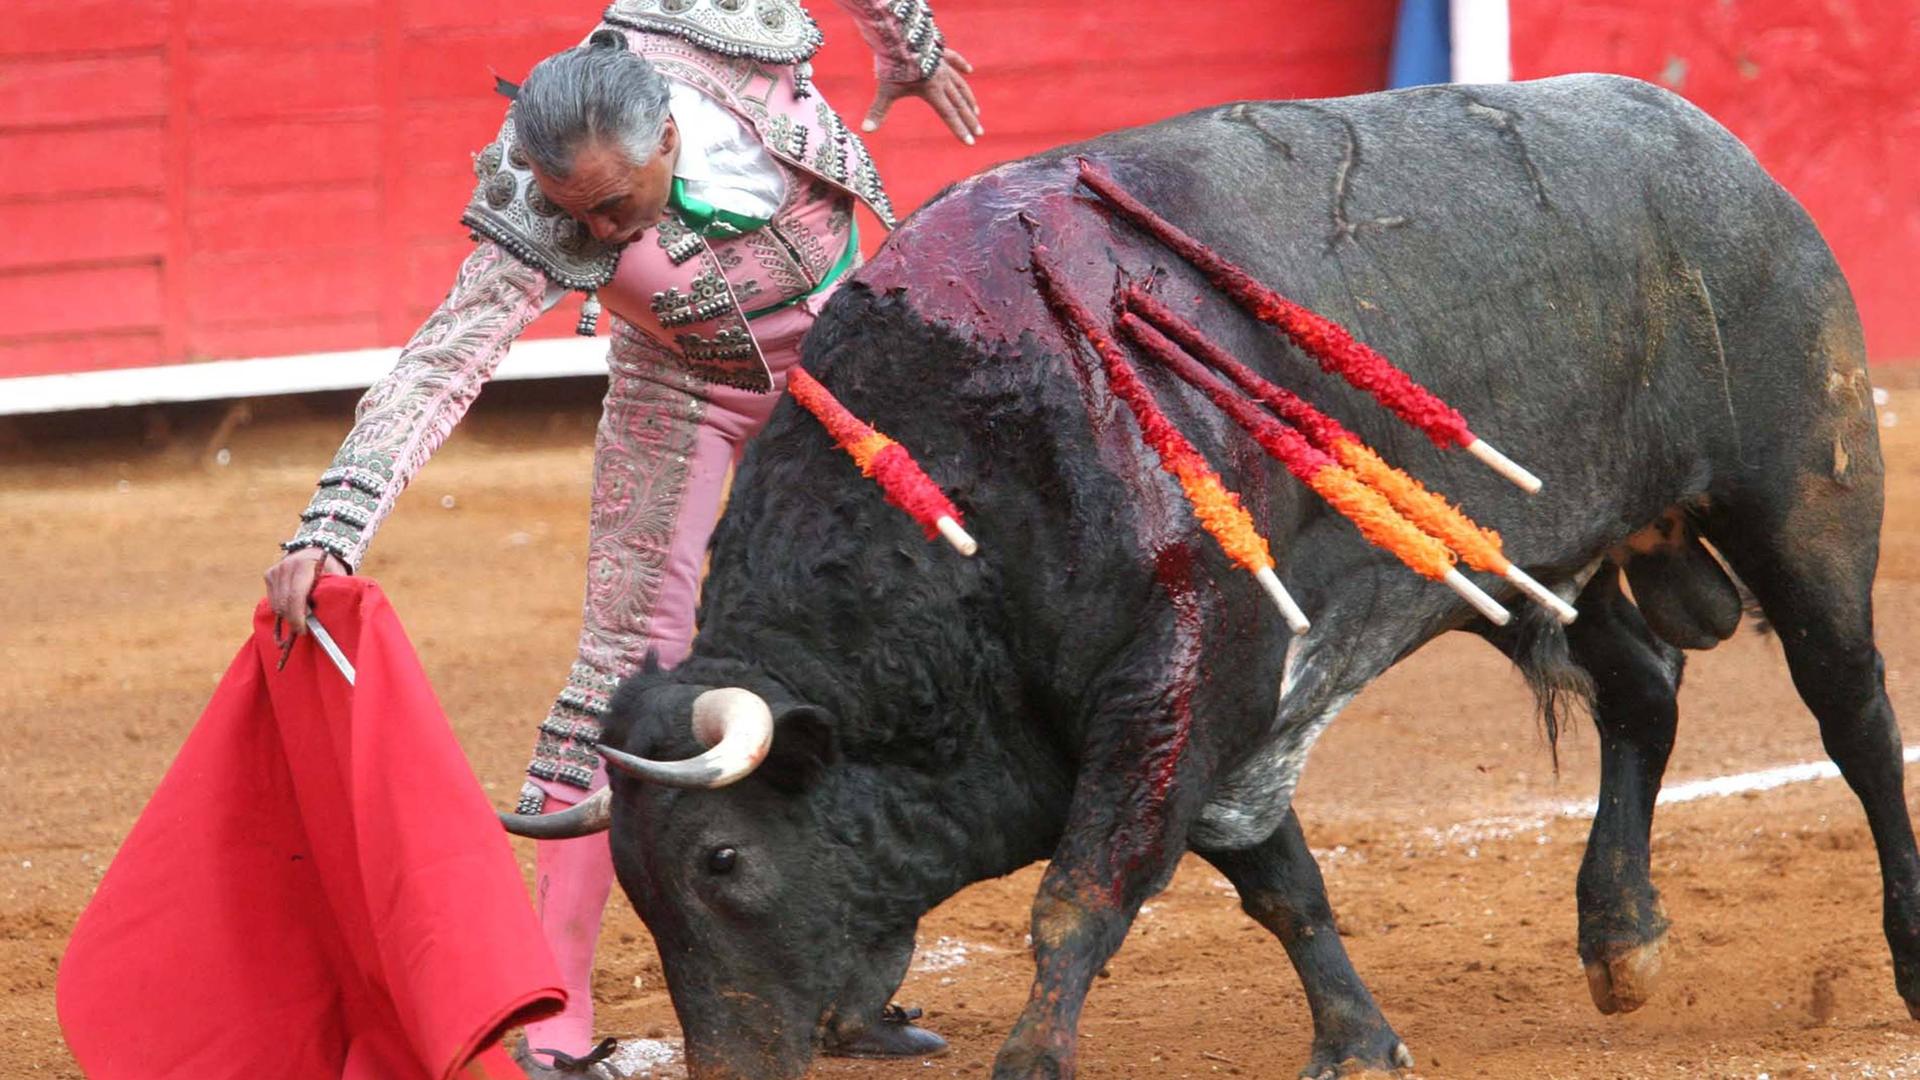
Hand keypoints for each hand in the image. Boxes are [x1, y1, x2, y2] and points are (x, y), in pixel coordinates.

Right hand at [264, 548, 346, 635]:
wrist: (314, 550)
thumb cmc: (329, 566)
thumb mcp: (336, 577)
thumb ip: (331, 593)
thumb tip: (328, 616)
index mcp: (303, 565)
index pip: (296, 596)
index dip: (298, 616)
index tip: (303, 630)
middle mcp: (286, 566)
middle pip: (284, 602)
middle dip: (292, 620)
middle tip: (302, 630)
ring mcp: (275, 570)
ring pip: (276, 603)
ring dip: (287, 615)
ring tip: (300, 619)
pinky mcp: (269, 575)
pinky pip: (272, 599)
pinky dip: (281, 608)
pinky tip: (293, 608)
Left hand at [862, 49, 981, 145]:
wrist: (900, 35)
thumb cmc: (892, 64)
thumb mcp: (886, 89)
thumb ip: (878, 111)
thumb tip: (865, 130)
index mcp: (932, 91)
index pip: (948, 115)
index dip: (959, 130)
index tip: (970, 142)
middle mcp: (942, 80)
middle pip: (959, 104)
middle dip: (969, 119)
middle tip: (980, 131)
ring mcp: (943, 65)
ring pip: (960, 85)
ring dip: (969, 99)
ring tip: (976, 111)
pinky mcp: (939, 52)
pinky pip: (954, 59)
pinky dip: (961, 65)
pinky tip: (969, 70)